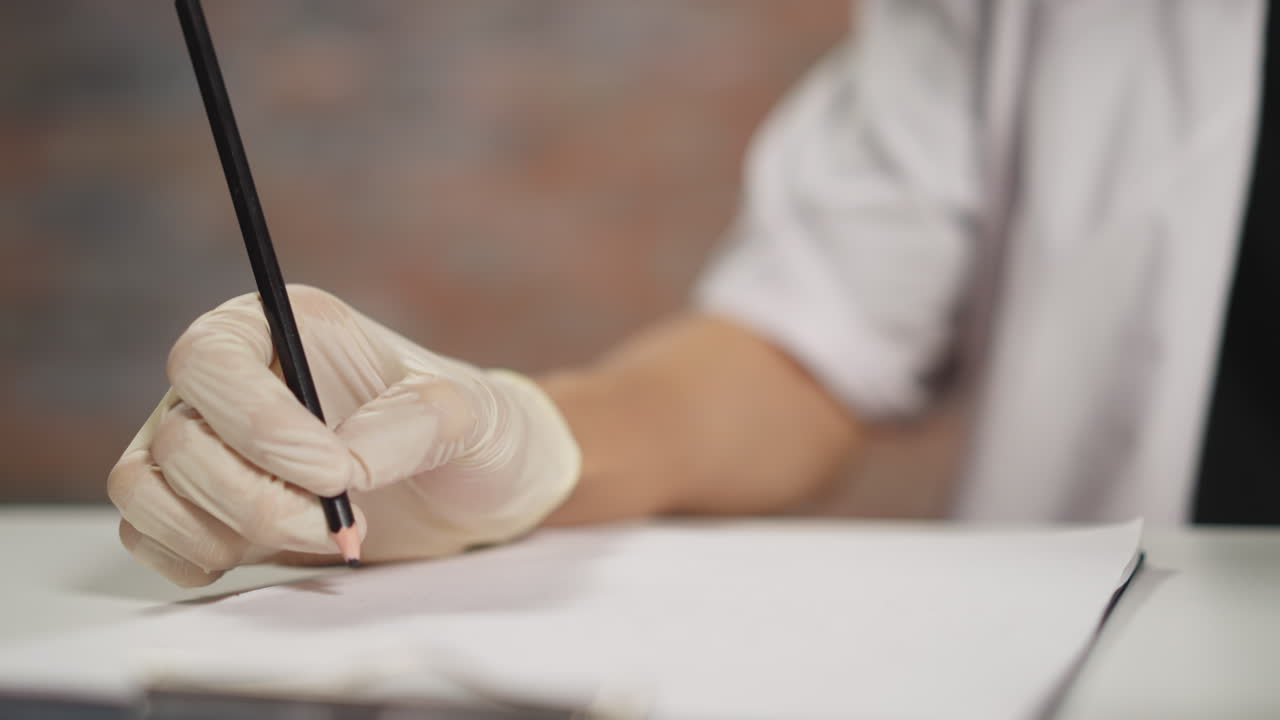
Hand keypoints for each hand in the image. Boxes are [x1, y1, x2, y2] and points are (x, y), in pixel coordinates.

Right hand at [107, 286, 580, 585]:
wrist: (474, 493)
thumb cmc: (471, 432)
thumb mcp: (468, 414)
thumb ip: (411, 426)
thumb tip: (341, 467)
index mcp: (281, 328)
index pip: (210, 359)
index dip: (257, 423)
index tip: (335, 474)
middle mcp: (229, 383)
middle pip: (178, 439)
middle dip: (258, 499)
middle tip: (342, 524)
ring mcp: (207, 447)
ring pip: (146, 489)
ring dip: (225, 531)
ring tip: (323, 538)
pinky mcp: (204, 509)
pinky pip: (147, 536)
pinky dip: (194, 558)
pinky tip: (273, 554)